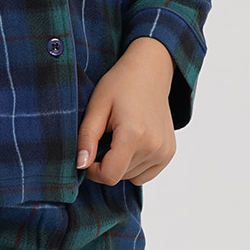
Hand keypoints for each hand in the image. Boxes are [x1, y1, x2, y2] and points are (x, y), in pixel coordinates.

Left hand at [76, 37, 177, 186]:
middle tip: (106, 136)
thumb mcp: (96, 107)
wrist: (150, 72)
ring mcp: (164, 151)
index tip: (89, 152)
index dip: (93, 170)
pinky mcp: (169, 153)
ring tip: (120, 136)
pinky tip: (132, 143)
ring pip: (131, 177)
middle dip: (106, 163)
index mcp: (134, 134)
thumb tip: (80, 165)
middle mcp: (153, 146)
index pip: (109, 175)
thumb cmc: (120, 85)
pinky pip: (144, 175)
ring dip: (120, 163)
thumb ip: (87, 137)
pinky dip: (134, 165)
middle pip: (119, 176)